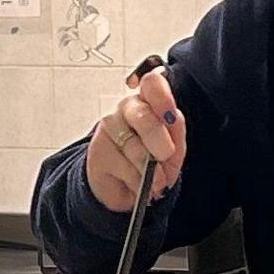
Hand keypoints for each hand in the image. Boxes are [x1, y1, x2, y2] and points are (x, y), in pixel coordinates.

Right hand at [84, 63, 185, 214]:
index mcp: (149, 101)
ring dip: (150, 170)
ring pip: (135, 148)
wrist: (128, 189)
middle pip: (144, 115)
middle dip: (159, 141)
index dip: (161, 94)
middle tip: (165, 155)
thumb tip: (171, 119)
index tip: (169, 113)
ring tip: (155, 180)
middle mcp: (128, 108)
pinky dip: (138, 182)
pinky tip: (137, 183)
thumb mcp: (174, 148)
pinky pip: (126, 168)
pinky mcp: (98, 150)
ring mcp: (110, 127)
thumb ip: (175, 131)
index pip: (152, 83)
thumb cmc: (152, 161)